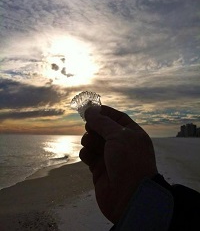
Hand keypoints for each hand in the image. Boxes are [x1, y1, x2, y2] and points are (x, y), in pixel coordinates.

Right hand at [79, 105, 157, 222]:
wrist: (130, 197)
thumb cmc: (128, 161)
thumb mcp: (118, 136)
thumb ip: (102, 122)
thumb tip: (90, 110)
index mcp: (132, 134)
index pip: (117, 118)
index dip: (104, 112)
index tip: (91, 110)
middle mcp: (121, 144)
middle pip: (102, 129)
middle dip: (95, 127)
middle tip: (90, 129)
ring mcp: (110, 157)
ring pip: (93, 141)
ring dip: (89, 141)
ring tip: (91, 145)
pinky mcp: (99, 169)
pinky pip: (88, 155)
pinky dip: (86, 154)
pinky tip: (89, 157)